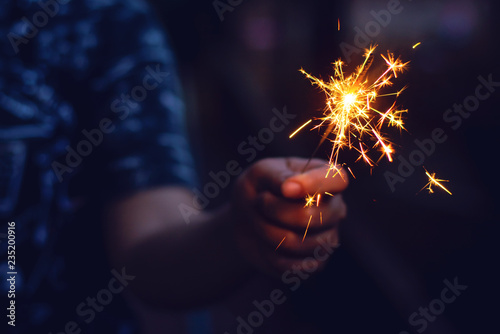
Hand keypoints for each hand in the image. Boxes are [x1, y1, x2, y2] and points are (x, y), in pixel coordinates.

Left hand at [232, 157, 347, 277]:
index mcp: (325, 178)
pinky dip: (269, 255)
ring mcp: (329, 237)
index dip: (315, 184)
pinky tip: (265, 243)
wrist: (245, 222)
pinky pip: (293, 266)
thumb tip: (291, 187)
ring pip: (299, 243)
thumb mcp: (261, 173)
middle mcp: (335, 208)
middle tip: (258, 202)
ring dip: (267, 232)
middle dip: (275, 211)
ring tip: (258, 221)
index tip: (286, 189)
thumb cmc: (257, 189)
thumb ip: (278, 176)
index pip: (337, 179)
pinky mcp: (317, 263)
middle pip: (313, 217)